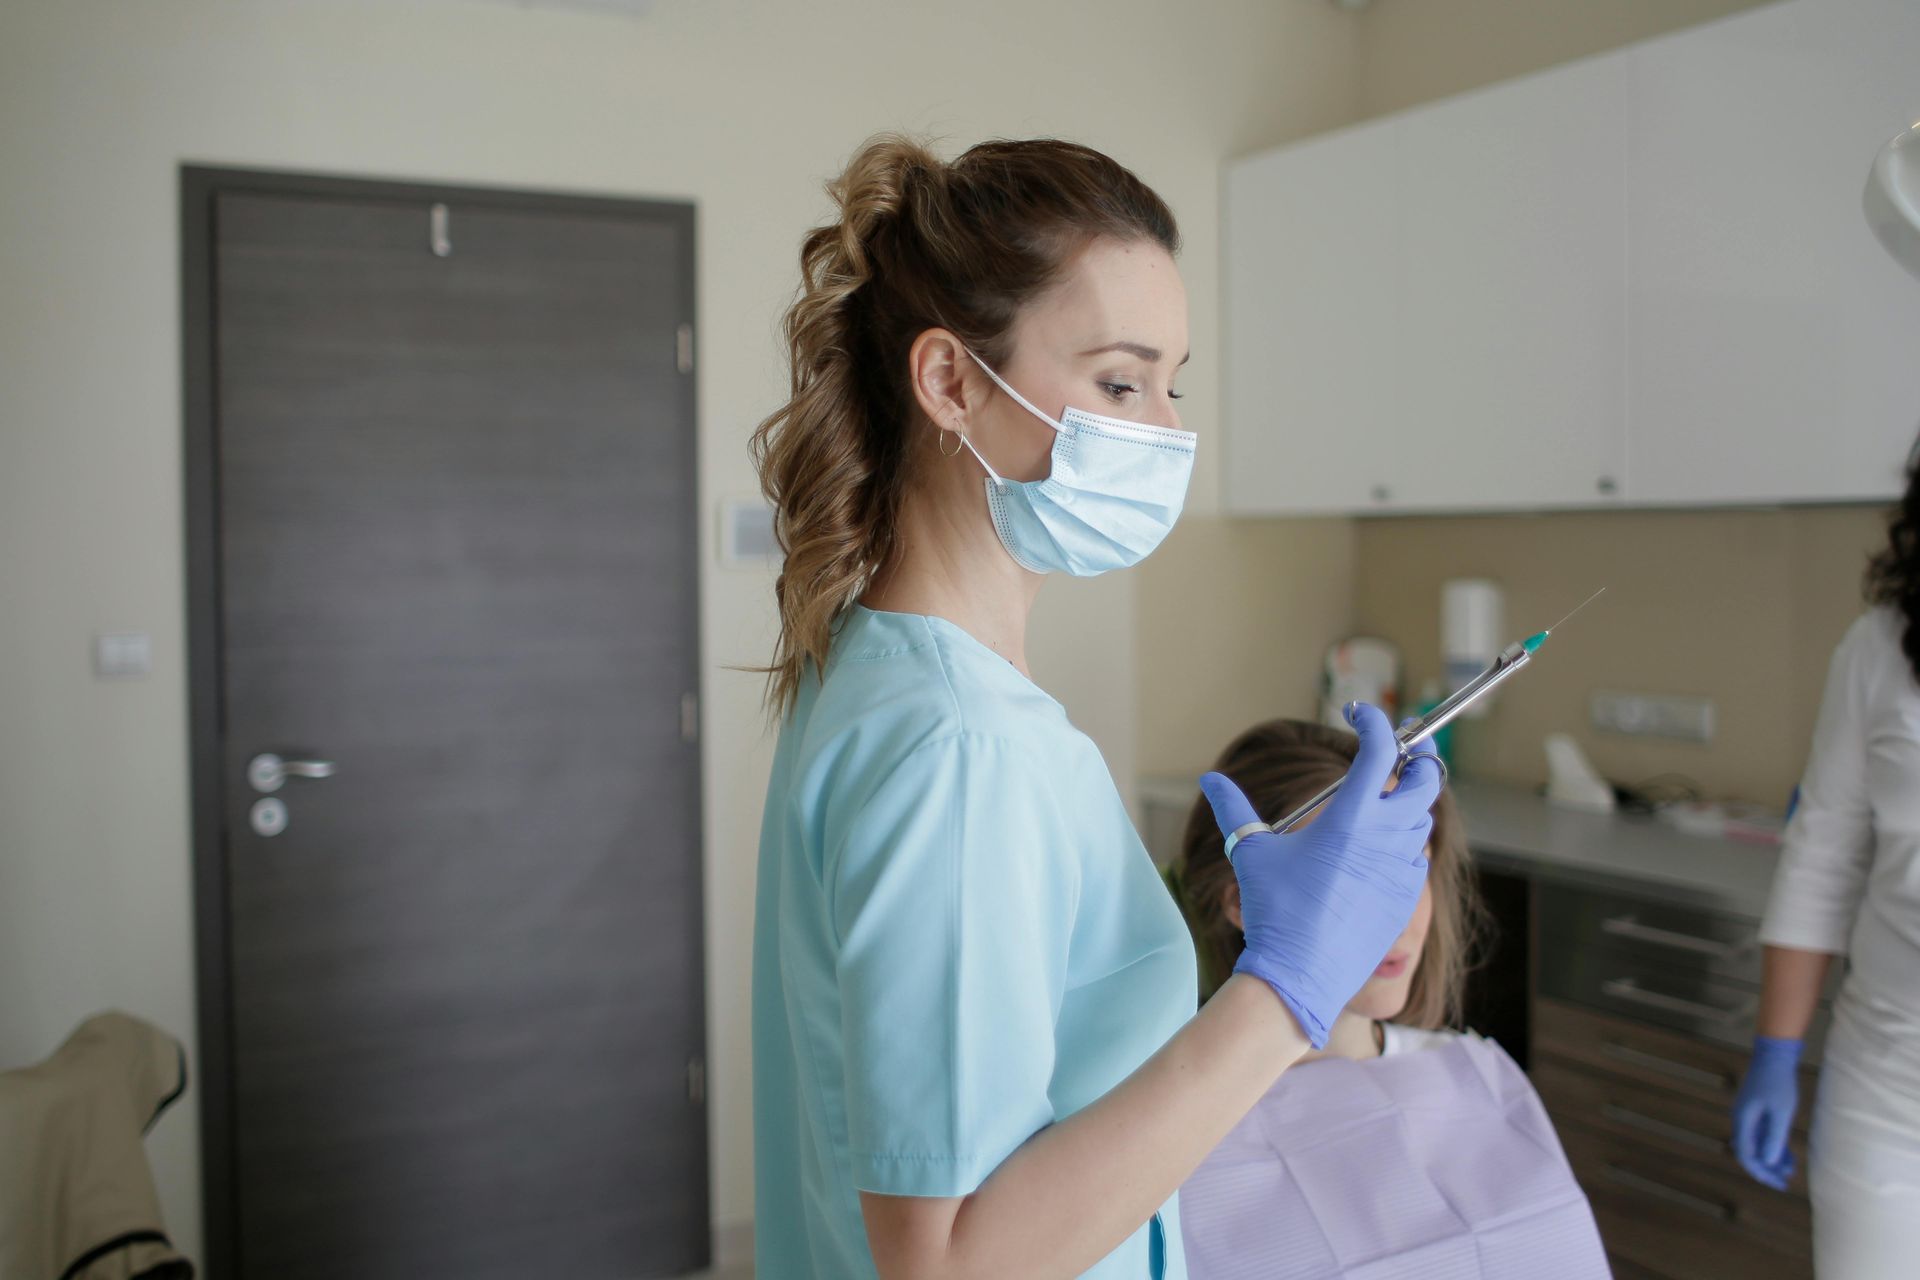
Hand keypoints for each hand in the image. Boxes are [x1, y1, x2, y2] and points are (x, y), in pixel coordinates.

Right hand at [1199, 703, 1437, 1046]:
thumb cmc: (1274, 910)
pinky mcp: (1407, 897)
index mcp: (1349, 818)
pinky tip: (1379, 851)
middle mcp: (1384, 838)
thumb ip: (1233, 809)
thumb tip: (1210, 779)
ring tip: (1382, 803)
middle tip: (1397, 754)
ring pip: (1422, 821)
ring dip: (1408, 804)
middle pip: (1425, 781)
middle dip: (1417, 761)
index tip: (1362, 715)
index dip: (1375, 724)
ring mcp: (1401, 869)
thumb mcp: (1250, 853)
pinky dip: (1405, 845)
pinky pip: (1417, 859)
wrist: (1300, 973)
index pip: (1379, 751)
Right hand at [1731, 1036, 1801, 1189]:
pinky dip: (1773, 1147)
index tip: (1777, 1183)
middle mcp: (1741, 1120)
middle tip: (1783, 1183)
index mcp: (1744, 1120)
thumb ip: (1775, 1138)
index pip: (1746, 1155)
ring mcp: (1748, 1116)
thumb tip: (1769, 1163)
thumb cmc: (1778, 1082)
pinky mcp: (1756, 1111)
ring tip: (1789, 1172)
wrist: (1774, 1056)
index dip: (1760, 1172)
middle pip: (1749, 1152)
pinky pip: (1762, 1135)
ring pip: (1756, 1145)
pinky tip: (1787, 1157)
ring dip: (1771, 1159)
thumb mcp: (1781, 1112)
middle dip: (1766, 1169)